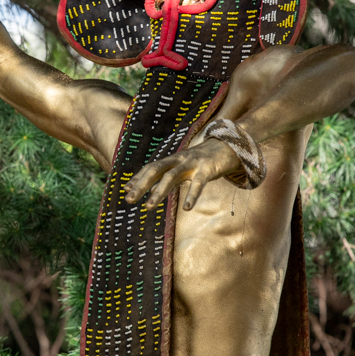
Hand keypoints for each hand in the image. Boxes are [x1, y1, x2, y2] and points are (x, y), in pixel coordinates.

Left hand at [124, 138, 239, 210]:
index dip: (138, 178)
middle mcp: (178, 160)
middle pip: (155, 170)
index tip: (126, 191)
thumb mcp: (180, 169)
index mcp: (172, 160)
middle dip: (141, 184)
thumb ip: (162, 178)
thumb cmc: (200, 162)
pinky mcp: (208, 168)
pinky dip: (192, 195)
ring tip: (148, 208)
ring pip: (171, 176)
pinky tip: (186, 208)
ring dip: (158, 192)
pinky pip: (199, 183)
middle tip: (129, 200)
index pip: (150, 168)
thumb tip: (141, 190)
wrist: (228, 147)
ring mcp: (192, 163)